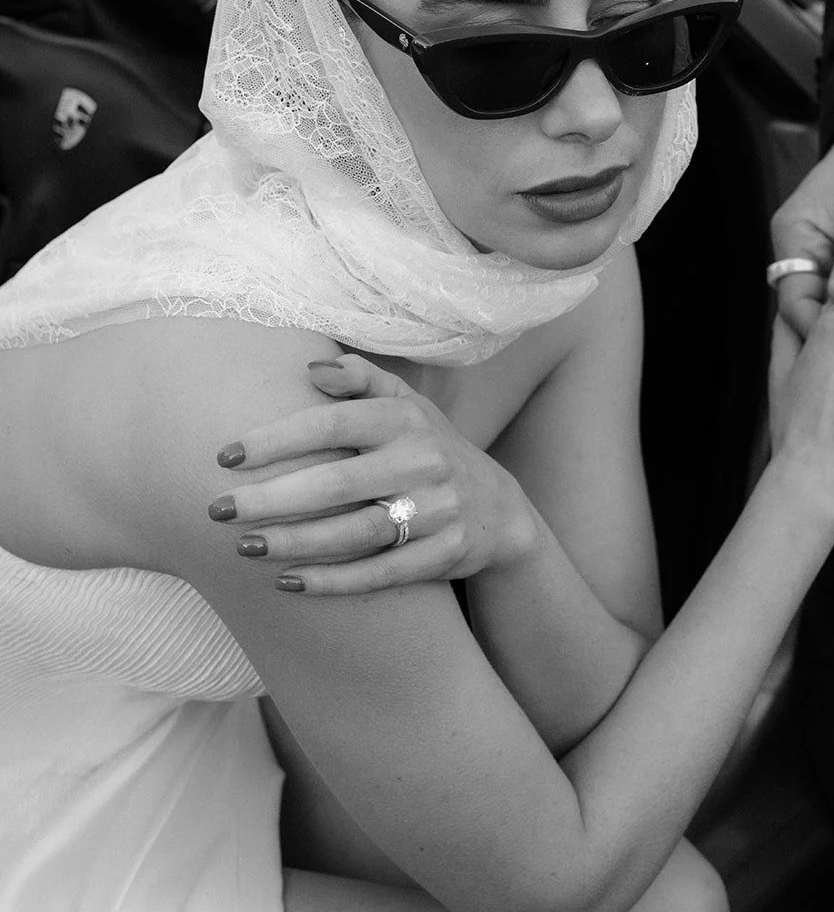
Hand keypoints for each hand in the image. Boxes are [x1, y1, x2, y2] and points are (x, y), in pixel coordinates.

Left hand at [208, 353, 535, 594]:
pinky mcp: (443, 555)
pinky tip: (287, 582)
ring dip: (295, 542)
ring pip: (356, 533)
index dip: (277, 439)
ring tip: (243, 546)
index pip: (333, 424)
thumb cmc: (430, 447)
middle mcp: (424, 462)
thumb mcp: (407, 404)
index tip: (225, 456)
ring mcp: (437, 511)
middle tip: (217, 509)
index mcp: (406, 419)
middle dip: (272, 499)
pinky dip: (333, 581)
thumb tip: (311, 368)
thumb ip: (361, 380)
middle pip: (338, 484)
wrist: (499, 509)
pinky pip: (381, 573)